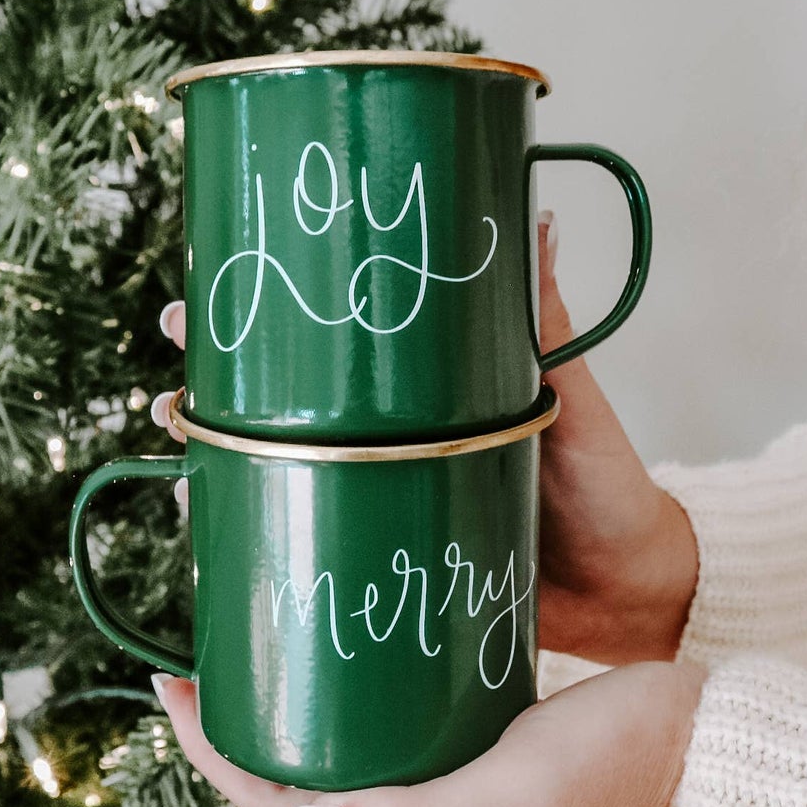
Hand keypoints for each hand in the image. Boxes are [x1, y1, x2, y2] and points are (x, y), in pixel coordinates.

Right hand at [151, 212, 699, 664]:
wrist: (633, 589)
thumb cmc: (604, 481)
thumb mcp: (570, 395)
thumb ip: (544, 319)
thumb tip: (539, 217)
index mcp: (417, 395)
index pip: (324, 346)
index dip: (256, 321)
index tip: (199, 292)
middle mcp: (382, 445)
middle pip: (275, 411)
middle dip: (210, 395)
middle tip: (173, 385)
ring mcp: (378, 505)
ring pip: (274, 483)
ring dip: (216, 475)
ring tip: (184, 479)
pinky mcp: (383, 566)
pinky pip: (310, 551)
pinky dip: (257, 549)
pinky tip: (218, 552)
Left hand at [152, 659, 706, 806]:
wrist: (702, 738)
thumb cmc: (621, 765)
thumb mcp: (513, 791)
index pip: (279, 804)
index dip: (213, 753)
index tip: (171, 684)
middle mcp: (416, 798)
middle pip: (294, 769)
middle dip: (234, 719)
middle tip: (198, 651)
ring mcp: (442, 760)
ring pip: (335, 738)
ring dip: (283, 697)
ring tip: (252, 635)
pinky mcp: (471, 721)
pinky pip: (383, 710)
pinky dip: (341, 682)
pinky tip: (337, 635)